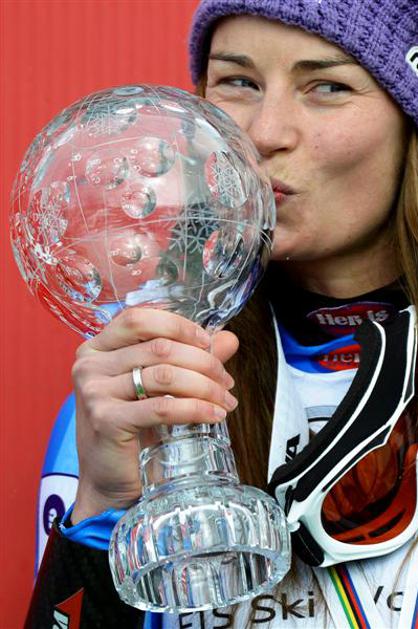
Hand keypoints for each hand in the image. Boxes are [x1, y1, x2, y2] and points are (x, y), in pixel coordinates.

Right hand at [71, 308, 238, 522]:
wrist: (109, 481)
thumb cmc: (132, 431)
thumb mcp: (158, 388)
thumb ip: (190, 359)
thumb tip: (228, 339)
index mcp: (98, 348)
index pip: (139, 318)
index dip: (178, 325)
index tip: (208, 341)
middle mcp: (90, 364)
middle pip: (159, 347)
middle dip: (203, 361)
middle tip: (225, 380)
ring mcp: (94, 391)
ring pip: (165, 374)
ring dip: (205, 386)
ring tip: (224, 399)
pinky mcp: (105, 420)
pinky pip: (162, 407)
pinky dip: (195, 408)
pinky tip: (213, 414)